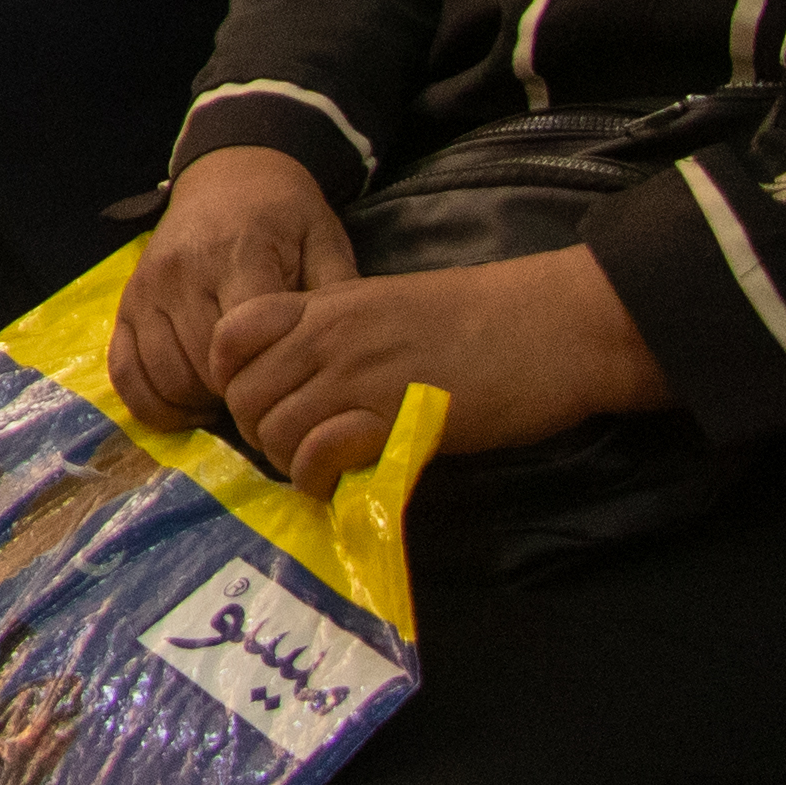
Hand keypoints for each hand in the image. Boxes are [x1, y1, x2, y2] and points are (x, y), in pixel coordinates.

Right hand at [110, 142, 354, 431]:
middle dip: (237, 397)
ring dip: (197, 402)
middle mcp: (183, 271)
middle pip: (203, 367)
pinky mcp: (125, 302)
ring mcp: (147, 288)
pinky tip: (185, 401)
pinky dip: (151, 400)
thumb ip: (335, 299)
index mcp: (239, 255)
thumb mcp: (325, 243)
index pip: (243, 342)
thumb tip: (347, 360)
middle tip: (265, 398)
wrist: (228, 176)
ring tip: (228, 399)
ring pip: (164, 376)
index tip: (289, 388)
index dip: (266, 379)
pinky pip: (124, 370)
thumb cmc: (285, 217)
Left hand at [214, 251, 669, 500]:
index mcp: (327, 303)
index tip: (265, 402)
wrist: (553, 324)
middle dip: (259, 432)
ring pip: (273, 428)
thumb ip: (343, 339)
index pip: (232, 332)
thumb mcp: (391, 309)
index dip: (233, 377)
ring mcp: (356, 374)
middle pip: (244, 393)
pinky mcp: (392, 418)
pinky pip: (317, 452)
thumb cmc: (485, 318)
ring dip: (290, 461)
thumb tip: (313, 387)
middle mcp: (329, 335)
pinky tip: (344, 481)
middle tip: (297, 449)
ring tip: (323, 470)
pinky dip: (319, 477)